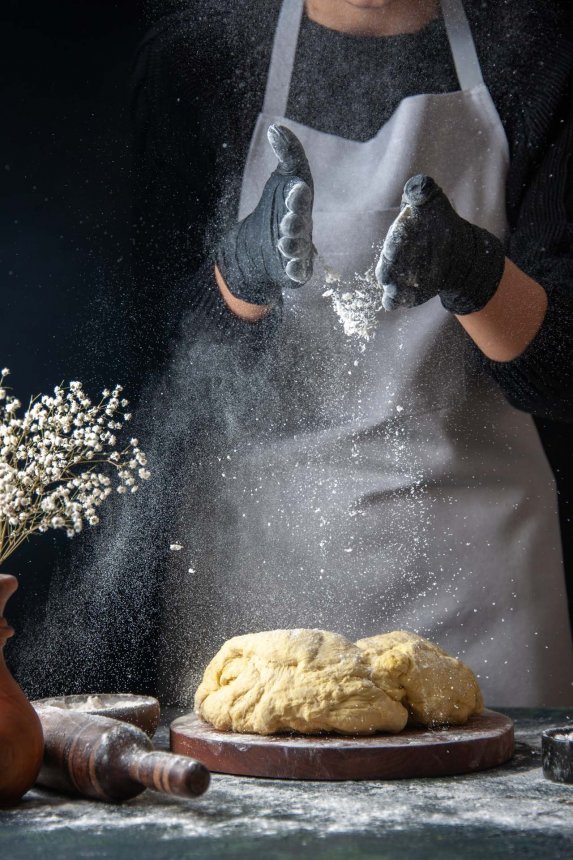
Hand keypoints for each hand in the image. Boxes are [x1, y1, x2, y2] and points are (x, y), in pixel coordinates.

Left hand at [216, 124, 313, 305]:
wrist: (259, 246)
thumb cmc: (278, 207)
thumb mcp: (283, 179)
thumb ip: (286, 153)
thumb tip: (275, 127)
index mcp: (299, 203)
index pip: (300, 197)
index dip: (297, 194)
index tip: (295, 188)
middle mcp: (302, 226)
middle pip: (300, 223)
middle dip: (295, 220)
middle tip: (287, 219)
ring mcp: (299, 249)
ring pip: (298, 247)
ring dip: (293, 244)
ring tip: (284, 241)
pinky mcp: (295, 270)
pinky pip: (298, 271)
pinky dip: (296, 269)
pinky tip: (291, 268)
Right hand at [375, 175, 504, 314]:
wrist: (454, 250)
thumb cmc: (437, 222)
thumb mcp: (432, 203)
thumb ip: (423, 192)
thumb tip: (419, 185)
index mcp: (397, 237)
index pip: (392, 243)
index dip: (394, 246)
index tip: (396, 247)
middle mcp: (392, 260)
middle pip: (385, 269)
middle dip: (389, 271)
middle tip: (391, 275)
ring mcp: (398, 278)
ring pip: (390, 288)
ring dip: (394, 290)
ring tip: (399, 291)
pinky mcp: (406, 294)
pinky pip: (398, 301)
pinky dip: (400, 302)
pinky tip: (405, 301)